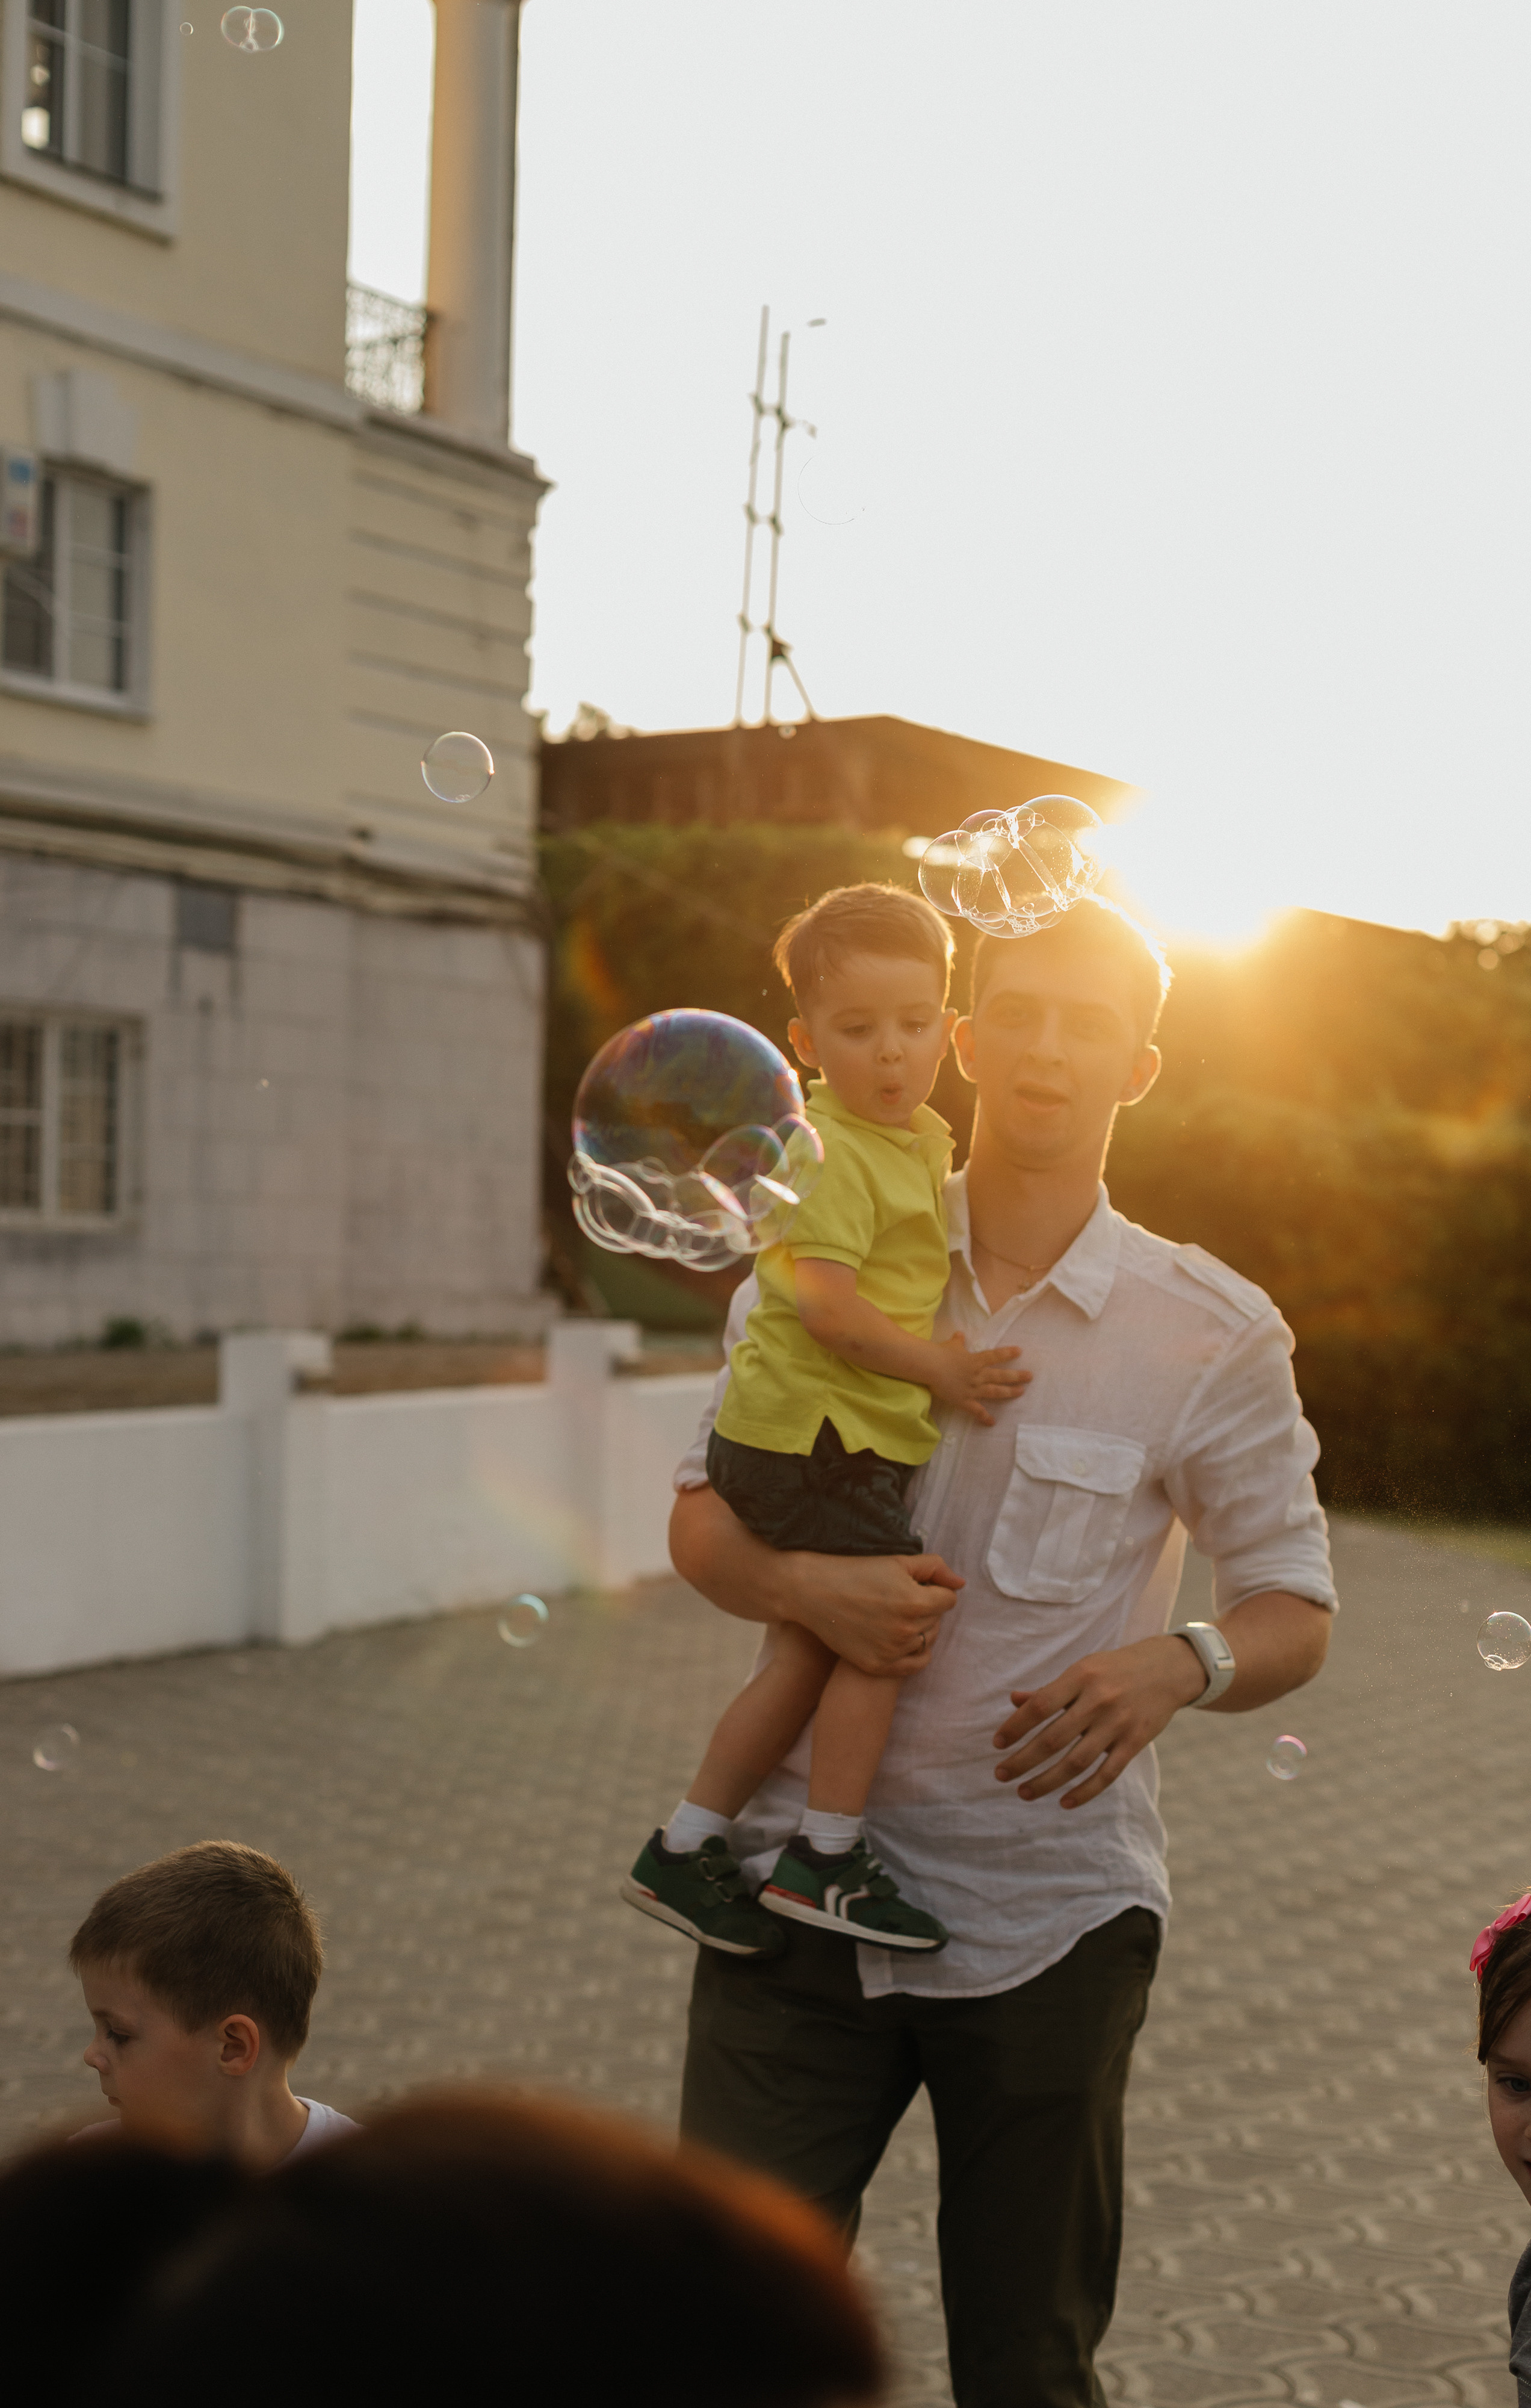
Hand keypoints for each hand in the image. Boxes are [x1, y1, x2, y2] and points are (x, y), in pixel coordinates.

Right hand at [783, 1550, 963, 1676]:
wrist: (813, 1592)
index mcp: (915, 1602)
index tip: (914, 1585)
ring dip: (919, 1628)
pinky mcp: (878, 1666)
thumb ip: (935, 1568)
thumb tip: (960, 1584)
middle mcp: (907, 1630)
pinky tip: (900, 1638)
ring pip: (927, 1640)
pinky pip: (915, 1664)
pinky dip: (914, 1652)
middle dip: (926, 1608)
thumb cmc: (855, 1571)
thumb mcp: (897, 1561)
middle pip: (938, 1621)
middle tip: (899, 1598)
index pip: (948, 1600)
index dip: (933, 1589)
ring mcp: (892, 1652)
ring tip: (895, 1615)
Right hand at [925, 1333, 1030, 1425]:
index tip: (1020, 1352)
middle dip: (1017, 1376)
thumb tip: (960, 1334)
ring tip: (1021, 1392)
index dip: (1008, 1354)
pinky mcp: (964, 1400)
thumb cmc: (940, 1353)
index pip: (995, 1356)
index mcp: (975, 1360)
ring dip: (1009, 1392)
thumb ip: (958, 1341)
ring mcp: (973, 1389)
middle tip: (1030, 1376)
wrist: (930, 1366)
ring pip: (994, 1391)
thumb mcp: (951, 1345)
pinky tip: (992, 1422)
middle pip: (1001, 1375)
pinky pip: (977, 1410)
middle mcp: (978, 1375)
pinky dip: (984, 1417)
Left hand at [991, 1634, 1205, 1807]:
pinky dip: (1084, 1792)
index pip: (1039, 1706)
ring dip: (1046, 1781)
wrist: (1167, 1669)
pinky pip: (1106, 1774)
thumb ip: (1050, 1689)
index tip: (996, 1743)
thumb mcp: (1082, 1669)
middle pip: (1053, 1739)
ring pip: (1076, 1762)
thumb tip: (1014, 1701)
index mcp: (1080, 1676)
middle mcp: (1098, 1700)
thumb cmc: (1114, 1669)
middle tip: (1001, 1775)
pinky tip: (1064, 1803)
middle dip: (1022, 1761)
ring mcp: (1118, 1724)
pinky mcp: (1135, 1742)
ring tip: (1024, 1793)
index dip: (1015, 1727)